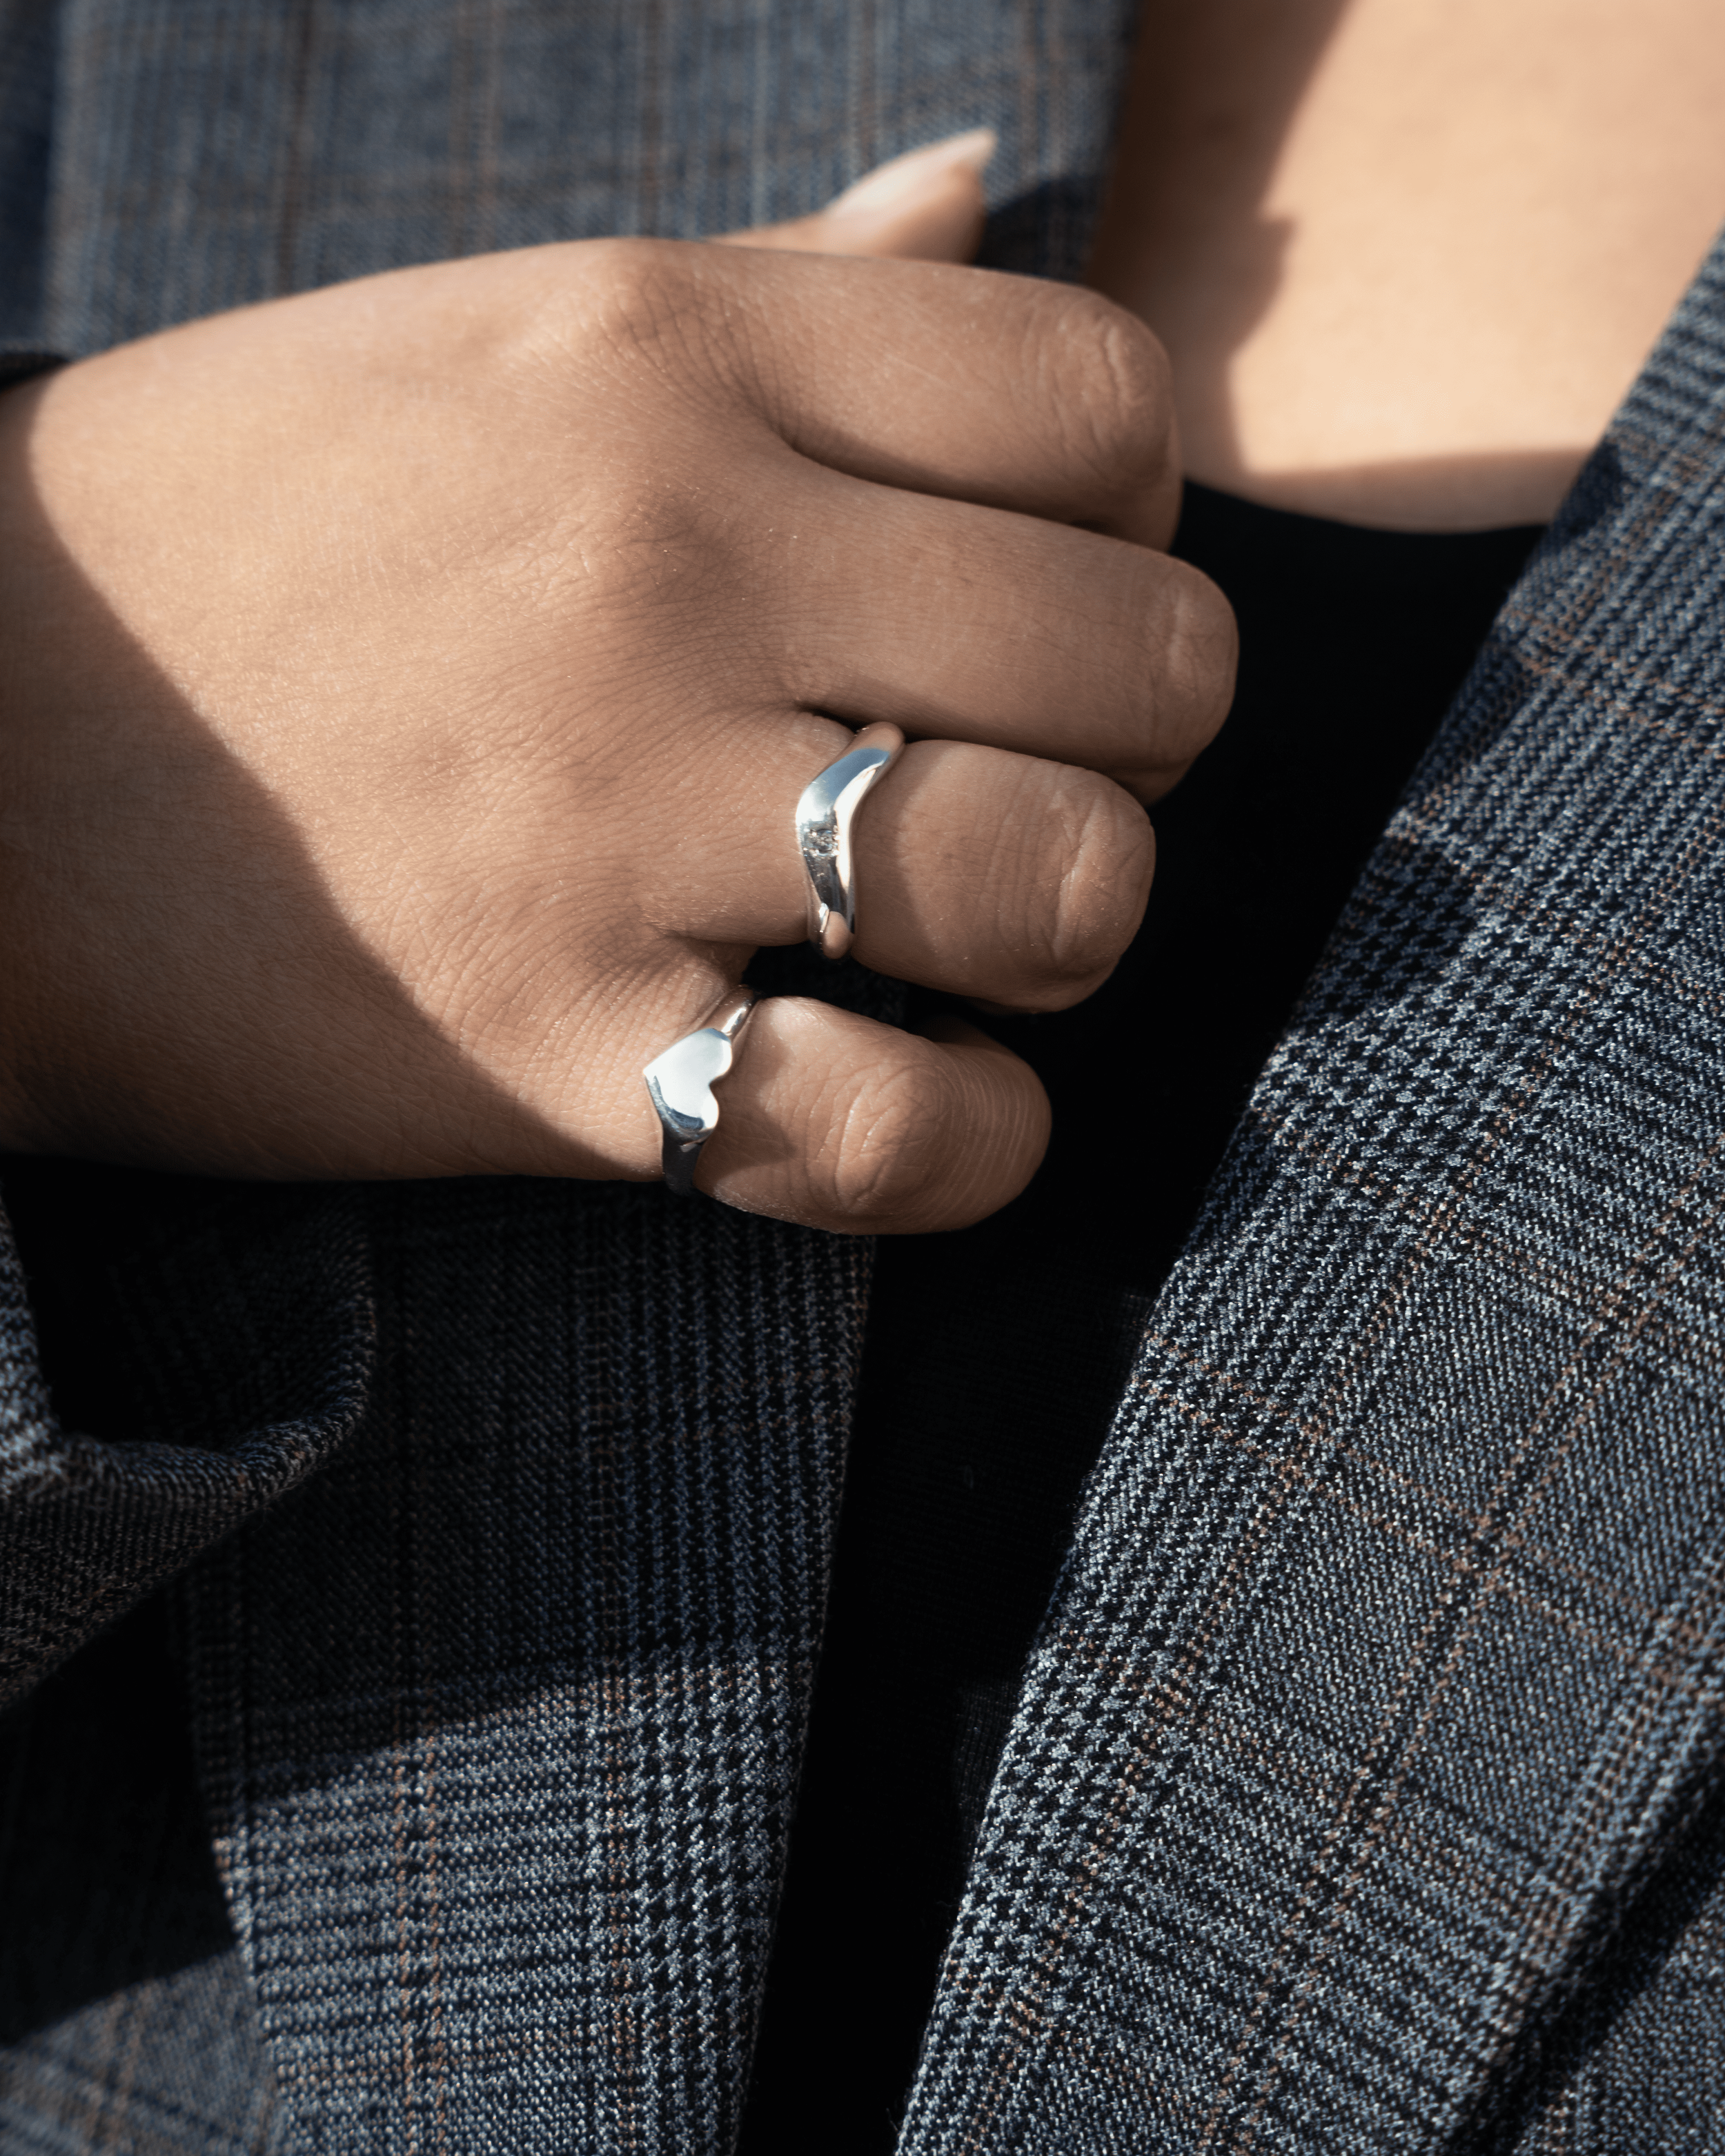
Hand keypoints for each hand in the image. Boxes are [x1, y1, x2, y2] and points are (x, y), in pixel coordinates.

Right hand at [0, 173, 1231, 1232]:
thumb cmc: (239, 531)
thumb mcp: (492, 336)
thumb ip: (777, 280)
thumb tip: (983, 184)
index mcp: (670, 350)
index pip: (1110, 404)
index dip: (1131, 524)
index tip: (1029, 594)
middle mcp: (670, 556)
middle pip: (1148, 658)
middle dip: (1132, 742)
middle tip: (1006, 771)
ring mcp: (612, 808)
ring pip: (1064, 882)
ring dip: (1060, 928)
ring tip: (951, 936)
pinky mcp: (550, 1043)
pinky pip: (896, 1131)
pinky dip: (961, 1147)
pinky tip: (898, 1103)